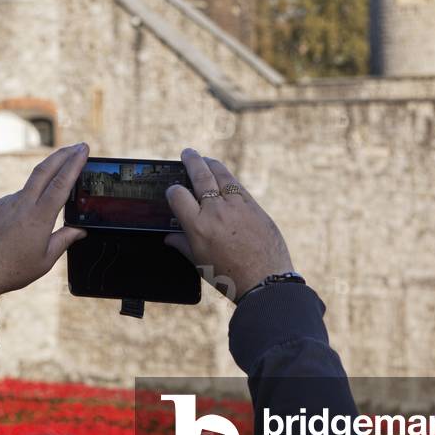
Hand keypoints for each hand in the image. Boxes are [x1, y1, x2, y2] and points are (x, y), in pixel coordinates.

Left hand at [0, 143, 88, 297]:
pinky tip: (25, 222)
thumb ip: (64, 240)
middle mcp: (21, 204)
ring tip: (56, 191)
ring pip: (29, 187)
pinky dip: (26, 203)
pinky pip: (14, 201)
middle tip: (77, 146)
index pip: (61, 183)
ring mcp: (5, 203)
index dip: (74, 164)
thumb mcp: (45, 260)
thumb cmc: (11, 270)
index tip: (83, 150)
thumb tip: (79, 230)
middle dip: (63, 154)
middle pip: (44, 170)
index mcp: (38, 217)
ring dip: (45, 181)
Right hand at [164, 149, 293, 301]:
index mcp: (198, 226)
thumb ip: (183, 245)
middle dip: (191, 161)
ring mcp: (237, 206)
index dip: (172, 190)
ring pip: (222, 175)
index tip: (173, 190)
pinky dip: (229, 178)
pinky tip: (225, 177)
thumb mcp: (200, 263)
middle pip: (200, 176)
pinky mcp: (255, 207)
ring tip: (205, 159)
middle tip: (187, 153)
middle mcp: (216, 212)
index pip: (178, 195)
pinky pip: (238, 186)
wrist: (266, 281)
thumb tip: (169, 237)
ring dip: (211, 164)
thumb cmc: (230, 276)